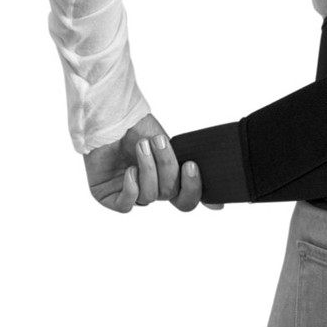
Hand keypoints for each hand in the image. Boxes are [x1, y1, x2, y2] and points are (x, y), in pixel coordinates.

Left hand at [82, 112, 223, 213]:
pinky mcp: (108, 197)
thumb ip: (188, 171)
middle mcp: (150, 190)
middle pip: (170, 195)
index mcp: (168, 181)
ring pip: (149, 196)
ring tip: (141, 145)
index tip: (191, 166)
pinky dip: (131, 188)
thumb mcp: (170, 147)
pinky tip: (130, 170)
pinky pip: (126, 204)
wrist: (110, 118)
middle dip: (167, 168)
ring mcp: (129, 195)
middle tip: (161, 142)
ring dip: (148, 168)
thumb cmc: (138, 128)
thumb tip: (218, 209)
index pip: (186, 200)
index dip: (193, 189)